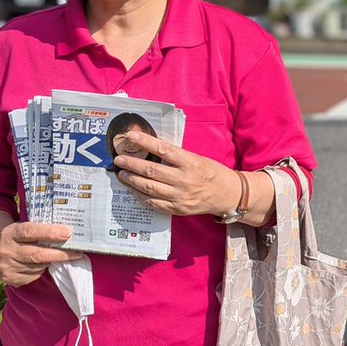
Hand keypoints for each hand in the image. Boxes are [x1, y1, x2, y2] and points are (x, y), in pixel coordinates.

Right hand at [0, 221, 80, 286]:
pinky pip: (33, 275)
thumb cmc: (19, 235)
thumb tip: (68, 234)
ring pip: (37, 266)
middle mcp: (5, 250)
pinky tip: (41, 264)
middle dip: (60, 254)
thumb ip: (41, 230)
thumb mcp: (24, 227)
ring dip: (51, 261)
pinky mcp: (9, 278)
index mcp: (10, 233)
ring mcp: (6, 266)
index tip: (68, 233)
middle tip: (77, 253)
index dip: (50, 233)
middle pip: (37, 254)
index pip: (31, 231)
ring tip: (58, 256)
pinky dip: (41, 270)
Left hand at [112, 131, 240, 217]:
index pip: (163, 149)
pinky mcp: (177, 209)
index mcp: (191, 163)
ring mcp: (180, 196)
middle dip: (131, 164)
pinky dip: (140, 196)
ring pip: (148, 187)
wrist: (227, 195)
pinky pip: (153, 203)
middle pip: (151, 170)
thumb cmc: (212, 173)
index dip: (145, 142)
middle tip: (119, 159)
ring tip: (122, 174)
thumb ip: (177, 156)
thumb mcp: (198, 159)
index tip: (131, 136)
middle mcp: (184, 180)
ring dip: (132, 180)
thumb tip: (152, 148)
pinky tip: (133, 189)